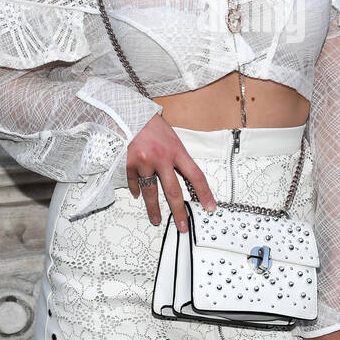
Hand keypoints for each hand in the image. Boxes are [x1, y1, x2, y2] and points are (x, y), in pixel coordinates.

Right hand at [126, 114, 216, 232]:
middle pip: (173, 191)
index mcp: (176, 150)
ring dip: (154, 209)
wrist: (129, 113)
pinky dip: (136, 190)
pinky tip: (138, 195)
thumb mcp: (172, 139)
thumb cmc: (153, 125)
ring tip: (156, 220)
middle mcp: (162, 157)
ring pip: (151, 192)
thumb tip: (184, 178)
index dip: (204, 193)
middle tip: (183, 225)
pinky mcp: (129, 164)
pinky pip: (135, 182)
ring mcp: (144, 162)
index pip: (196, 176)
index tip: (210, 207)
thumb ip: (177, 158)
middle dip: (179, 211)